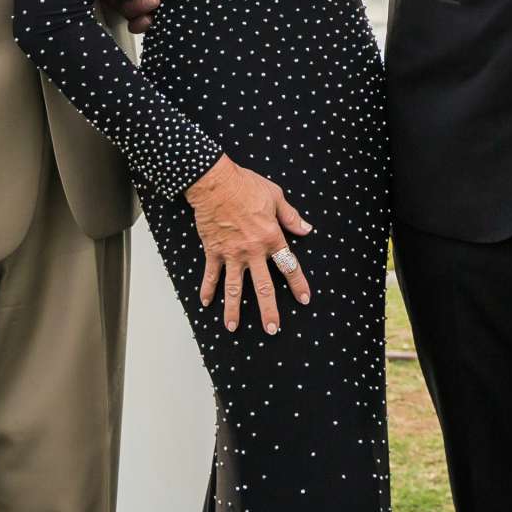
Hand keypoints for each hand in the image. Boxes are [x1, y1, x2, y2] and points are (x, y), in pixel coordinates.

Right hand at [186, 156, 313, 333]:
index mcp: (271, 237)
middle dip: (268, 310)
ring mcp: (231, 254)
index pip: (288, 266)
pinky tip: (205, 303)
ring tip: (233, 327)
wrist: (216, 183)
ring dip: (233, 309)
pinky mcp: (213, 251)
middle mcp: (252, 251)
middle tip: (272, 329)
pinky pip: (210, 274)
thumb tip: (306, 229)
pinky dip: (206, 289)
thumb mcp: (276, 197)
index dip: (298, 284)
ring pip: (234, 288)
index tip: (304, 299)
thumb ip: (291, 217)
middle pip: (263, 287)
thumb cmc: (246, 186)